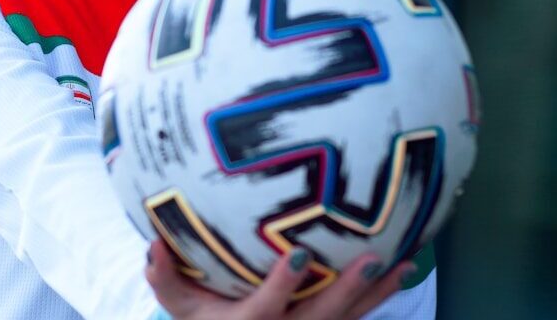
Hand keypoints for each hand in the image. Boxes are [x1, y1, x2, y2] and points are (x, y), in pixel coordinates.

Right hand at [146, 239, 415, 319]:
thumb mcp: (181, 306)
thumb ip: (165, 278)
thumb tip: (154, 243)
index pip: (267, 309)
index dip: (283, 286)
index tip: (299, 255)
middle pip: (322, 316)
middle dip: (348, 289)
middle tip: (371, 258)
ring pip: (349, 318)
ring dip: (377, 293)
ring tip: (402, 264)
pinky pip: (358, 318)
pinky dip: (381, 298)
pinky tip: (403, 271)